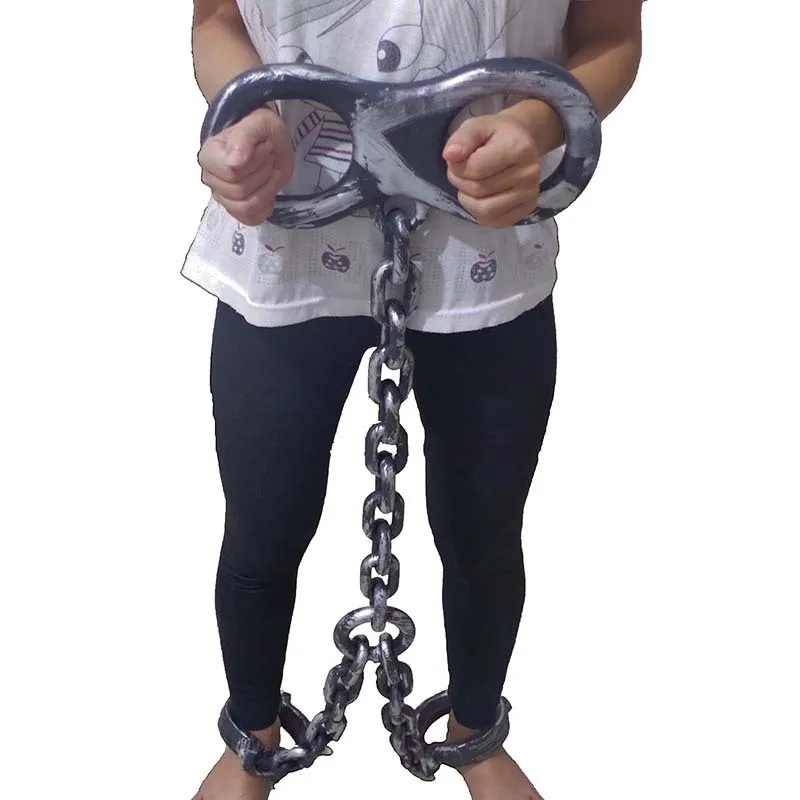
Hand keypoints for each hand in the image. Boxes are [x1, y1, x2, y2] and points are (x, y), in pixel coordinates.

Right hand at [198, 107, 294, 225]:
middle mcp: (211, 178)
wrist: (269, 143)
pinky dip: (265, 206)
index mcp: (210, 156)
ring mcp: (223, 197)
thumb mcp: (257, 125)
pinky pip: (251, 219)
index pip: (230, 172)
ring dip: (266, 190)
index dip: (254, 163)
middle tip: (270, 158)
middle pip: (239, 191)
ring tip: (271, 172)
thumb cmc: (260, 132)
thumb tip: (235, 162)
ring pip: (245, 207)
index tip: (265, 148)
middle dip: (263, 174)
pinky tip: (269, 190)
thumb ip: (243, 139)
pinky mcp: (237, 210)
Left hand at [442, 112, 542, 227]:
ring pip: (485, 211)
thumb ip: (463, 138)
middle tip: (462, 172)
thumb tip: (450, 155)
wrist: (521, 143)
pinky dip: (479, 212)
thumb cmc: (496, 134)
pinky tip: (480, 197)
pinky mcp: (526, 210)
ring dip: (468, 200)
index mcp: (519, 148)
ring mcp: (529, 194)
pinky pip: (493, 222)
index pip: (476, 168)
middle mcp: (528, 173)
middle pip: (479, 190)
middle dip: (460, 182)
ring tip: (469, 184)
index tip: (458, 158)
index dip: (458, 166)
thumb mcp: (477, 126)